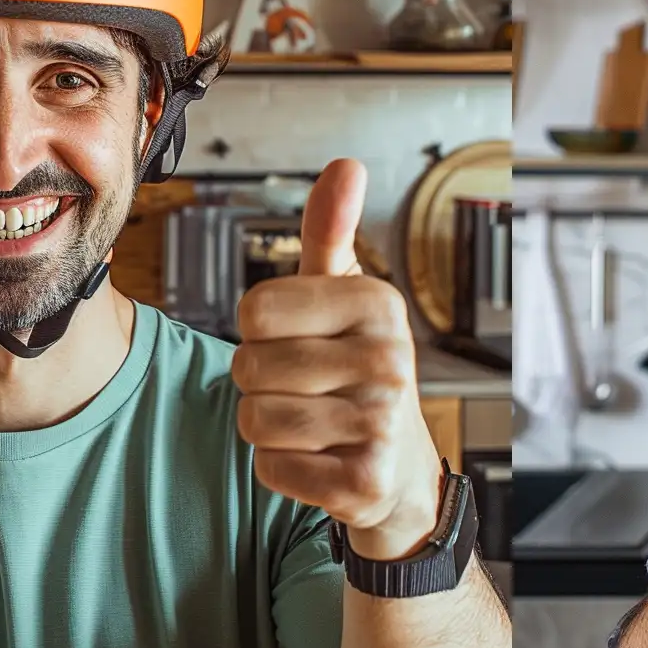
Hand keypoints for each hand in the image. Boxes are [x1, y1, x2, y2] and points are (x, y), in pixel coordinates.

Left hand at [232, 158, 445, 561]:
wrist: (398, 465)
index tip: (295, 337)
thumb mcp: (344, 292)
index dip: (258, 329)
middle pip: (249, 368)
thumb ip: (330, 229)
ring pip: (255, 420)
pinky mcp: (363, 484)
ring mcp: (380, 424)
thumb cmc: (357, 364)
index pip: (255, 309)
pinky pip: (271, 468)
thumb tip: (346, 163)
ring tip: (305, 419)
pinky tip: (314, 458)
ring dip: (263, 425)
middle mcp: (389, 360)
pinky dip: (279, 467)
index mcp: (377, 303)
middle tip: (299, 385)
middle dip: (257, 380)